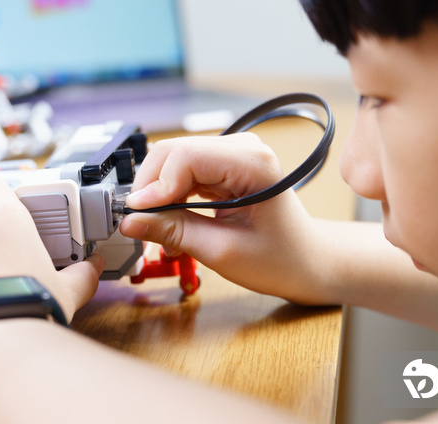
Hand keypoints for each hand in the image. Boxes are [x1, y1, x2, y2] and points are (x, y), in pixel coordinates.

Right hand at [119, 133, 321, 302]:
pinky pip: (184, 173)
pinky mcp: (225, 166)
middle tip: (140, 226)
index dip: (154, 185)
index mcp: (252, 162)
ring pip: (173, 163)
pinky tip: (172, 224)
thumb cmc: (280, 259)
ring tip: (160, 233)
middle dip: (150, 190)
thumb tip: (130, 220)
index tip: (136, 215)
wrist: (306, 262)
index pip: (184, 156)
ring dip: (159, 196)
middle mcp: (243, 148)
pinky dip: (170, 198)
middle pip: (173, 154)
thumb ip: (174, 231)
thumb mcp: (222, 251)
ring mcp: (233, 154)